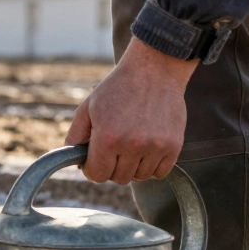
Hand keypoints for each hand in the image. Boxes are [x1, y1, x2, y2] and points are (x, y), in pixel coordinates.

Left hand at [64, 38, 197, 183]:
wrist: (154, 71)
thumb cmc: (117, 88)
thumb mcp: (87, 108)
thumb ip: (76, 135)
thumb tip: (74, 160)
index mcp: (107, 138)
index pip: (97, 175)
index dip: (92, 169)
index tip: (94, 160)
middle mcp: (132, 145)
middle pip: (119, 178)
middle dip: (112, 167)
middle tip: (113, 150)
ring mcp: (156, 147)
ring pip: (140, 177)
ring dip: (132, 167)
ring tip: (130, 146)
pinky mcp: (174, 146)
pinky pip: (161, 172)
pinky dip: (152, 166)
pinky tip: (146, 150)